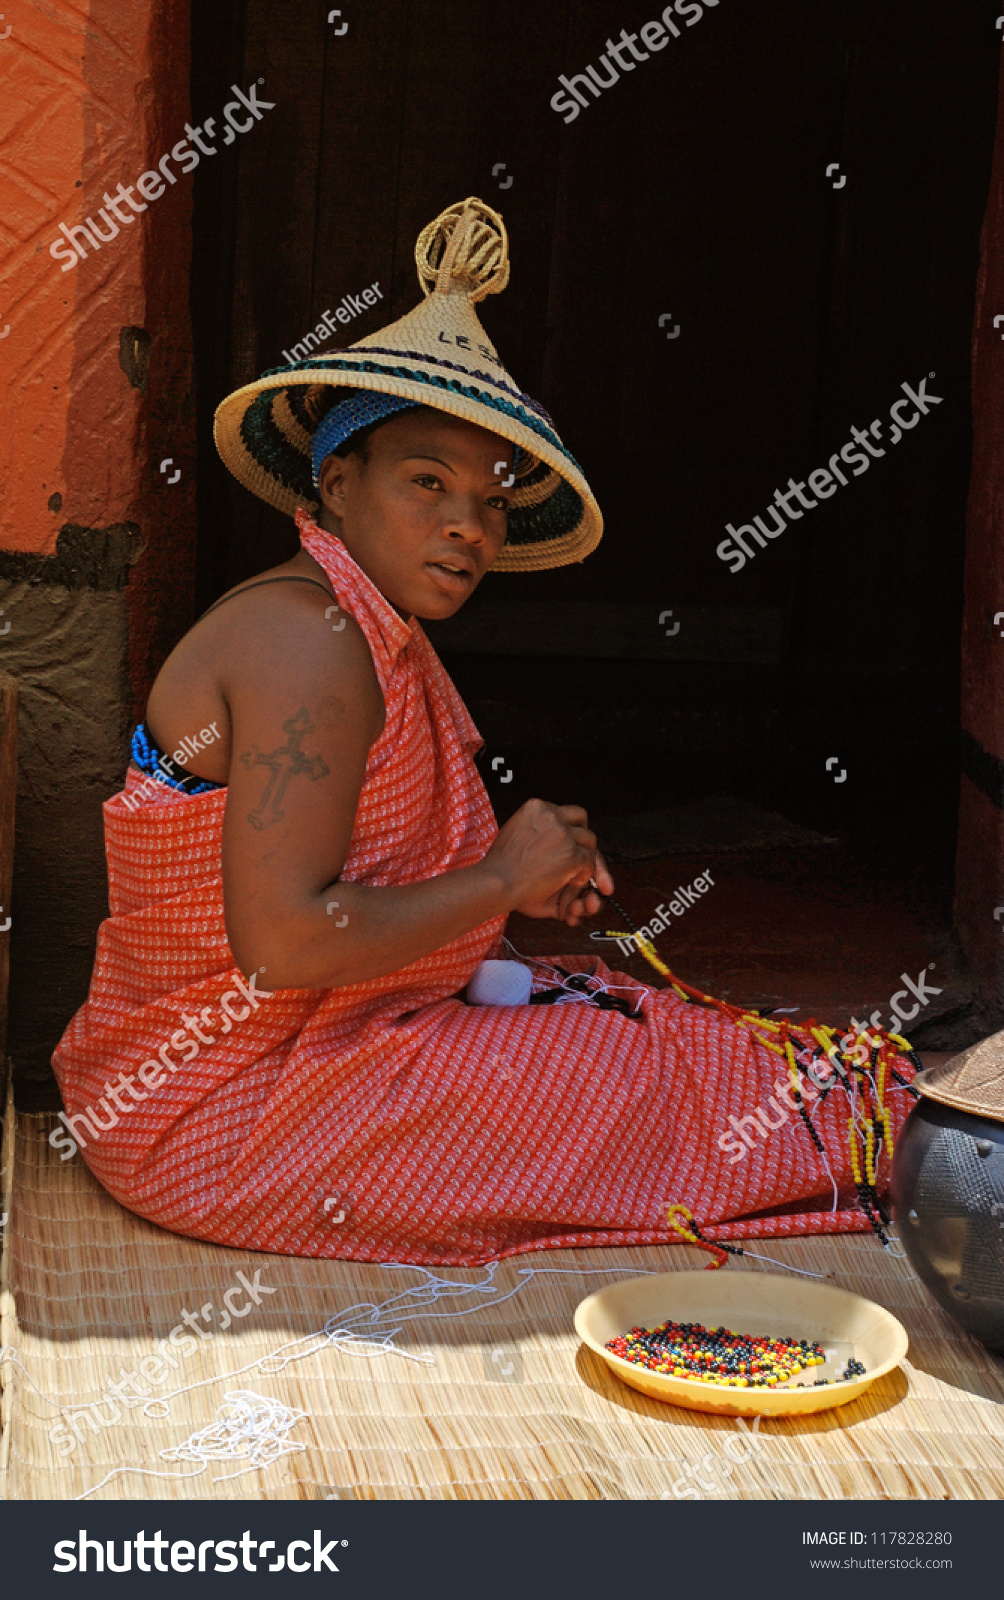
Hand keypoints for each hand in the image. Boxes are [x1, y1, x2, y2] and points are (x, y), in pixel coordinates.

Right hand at [481, 799, 613, 924]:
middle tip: (577, 853)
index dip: (568, 827)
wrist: (496, 881)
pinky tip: (573, 880)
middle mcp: (551, 816)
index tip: (565, 842)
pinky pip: (590, 861)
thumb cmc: (500, 864)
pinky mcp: (571, 855)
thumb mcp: (514, 830)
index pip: (564, 811)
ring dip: (584, 856)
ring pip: (589, 840)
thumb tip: (548, 829)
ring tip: (573, 870)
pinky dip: (586, 873)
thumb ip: (535, 825)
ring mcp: (563, 835)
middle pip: (581, 819)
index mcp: (536, 807)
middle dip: (582, 837)